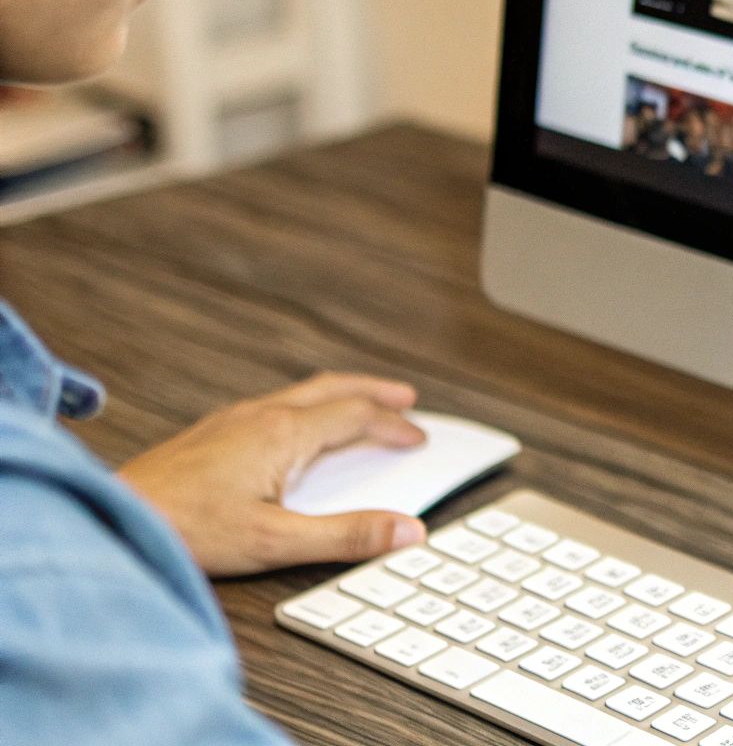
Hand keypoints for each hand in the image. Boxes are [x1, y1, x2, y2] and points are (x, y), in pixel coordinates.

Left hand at [118, 373, 428, 576]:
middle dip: (373, 391)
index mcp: (284, 434)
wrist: (117, 519)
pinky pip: (274, 404)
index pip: (355, 415)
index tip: (417, 437)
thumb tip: (406, 529)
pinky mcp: (211, 433)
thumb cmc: (187, 530)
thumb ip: (347, 535)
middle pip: (332, 388)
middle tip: (404, 396)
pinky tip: (295, 428)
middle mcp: (260, 416)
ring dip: (340, 395)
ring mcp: (232, 420)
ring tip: (357, 405)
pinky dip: (306, 407)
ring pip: (300, 393)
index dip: (393, 424)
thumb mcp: (277, 541)